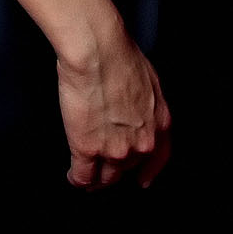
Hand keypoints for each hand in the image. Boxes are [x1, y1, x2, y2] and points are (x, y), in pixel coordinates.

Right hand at [57, 13, 170, 190]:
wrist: (98, 53)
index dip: (148, 172)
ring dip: (95, 180)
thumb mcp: (147, 80)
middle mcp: (141, 143)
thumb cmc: (119, 55)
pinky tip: (73, 176)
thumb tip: (132, 106)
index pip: (158, 159)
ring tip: (86, 179)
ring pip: (105, 178)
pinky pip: (82, 175)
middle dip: (115, 172)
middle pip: (127, 169)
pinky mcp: (87, 149)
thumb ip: (144, 103)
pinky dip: (77, 178)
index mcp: (159, 123)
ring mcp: (115, 150)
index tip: (143, 180)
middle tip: (103, 174)